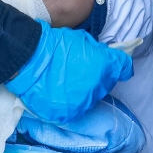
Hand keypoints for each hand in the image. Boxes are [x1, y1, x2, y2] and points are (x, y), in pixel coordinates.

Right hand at [5, 21, 133, 125]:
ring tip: (65, 82)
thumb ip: (99, 50)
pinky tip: (58, 93)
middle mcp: (98, 88)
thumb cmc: (54, 44)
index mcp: (104, 66)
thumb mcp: (82, 38)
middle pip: (105, 85)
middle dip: (97, 78)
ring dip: (83, 92)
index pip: (124, 69)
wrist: (29, 59)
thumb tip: (106, 55)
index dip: (118, 65)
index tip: (112, 64)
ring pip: (90, 99)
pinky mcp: (68, 114)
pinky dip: (68, 102)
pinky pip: (74, 109)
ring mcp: (83, 103)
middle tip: (79, 70)